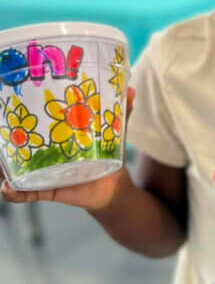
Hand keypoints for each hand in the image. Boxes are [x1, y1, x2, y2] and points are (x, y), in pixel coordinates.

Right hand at [1, 87, 134, 211]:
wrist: (113, 186)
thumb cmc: (109, 156)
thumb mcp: (114, 134)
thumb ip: (121, 115)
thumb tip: (131, 90)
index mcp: (56, 135)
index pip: (32, 123)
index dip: (16, 117)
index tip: (7, 108)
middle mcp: (43, 154)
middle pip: (16, 146)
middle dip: (5, 141)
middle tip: (3, 134)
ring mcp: (43, 173)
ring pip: (15, 170)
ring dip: (3, 168)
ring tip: (0, 167)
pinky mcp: (48, 190)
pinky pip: (26, 193)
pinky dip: (15, 193)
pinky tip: (8, 189)